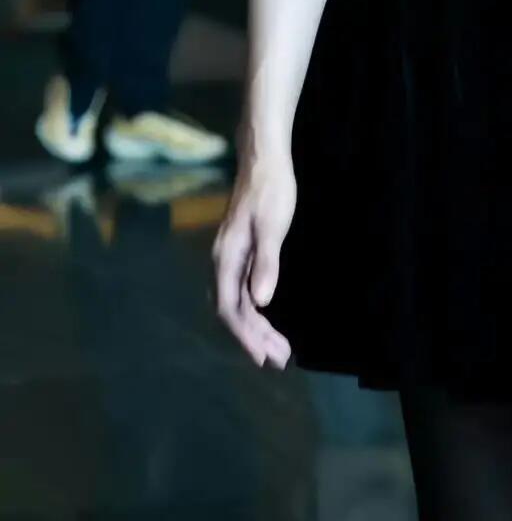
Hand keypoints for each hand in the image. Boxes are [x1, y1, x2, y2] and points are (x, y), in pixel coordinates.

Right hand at [213, 149, 295, 368]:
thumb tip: (260, 302)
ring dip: (256, 329)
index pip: (230, 308)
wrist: (264, 161)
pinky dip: (256, 312)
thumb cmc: (270, 191)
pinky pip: (244, 292)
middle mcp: (223, 263)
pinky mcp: (242, 254)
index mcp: (227, 259)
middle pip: (232, 312)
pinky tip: (268, 321)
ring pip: (238, 304)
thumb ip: (266, 264)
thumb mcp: (272, 228)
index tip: (262, 357)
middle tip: (279, 360)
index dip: (244, 335)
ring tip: (279, 350)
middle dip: (253, 338)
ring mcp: (231, 259)